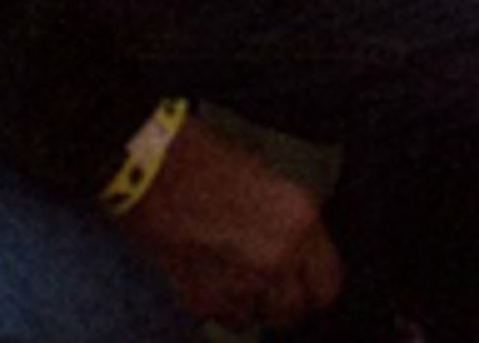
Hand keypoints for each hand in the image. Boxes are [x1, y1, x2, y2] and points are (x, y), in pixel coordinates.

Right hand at [115, 113, 343, 331]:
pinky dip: (213, 305)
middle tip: (261, 283)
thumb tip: (292, 255)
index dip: (312, 287)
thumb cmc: (201, 158)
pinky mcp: (203, 301)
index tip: (301, 285)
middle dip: (279, 302)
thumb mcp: (264, 183)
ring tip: (225, 273)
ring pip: (254, 320)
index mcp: (300, 221)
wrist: (149, 163)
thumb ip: (285, 225)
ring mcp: (241, 284)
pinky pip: (219, 317)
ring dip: (245, 305)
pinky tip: (201, 273)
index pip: (328, 285)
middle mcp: (278, 258)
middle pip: (293, 311)